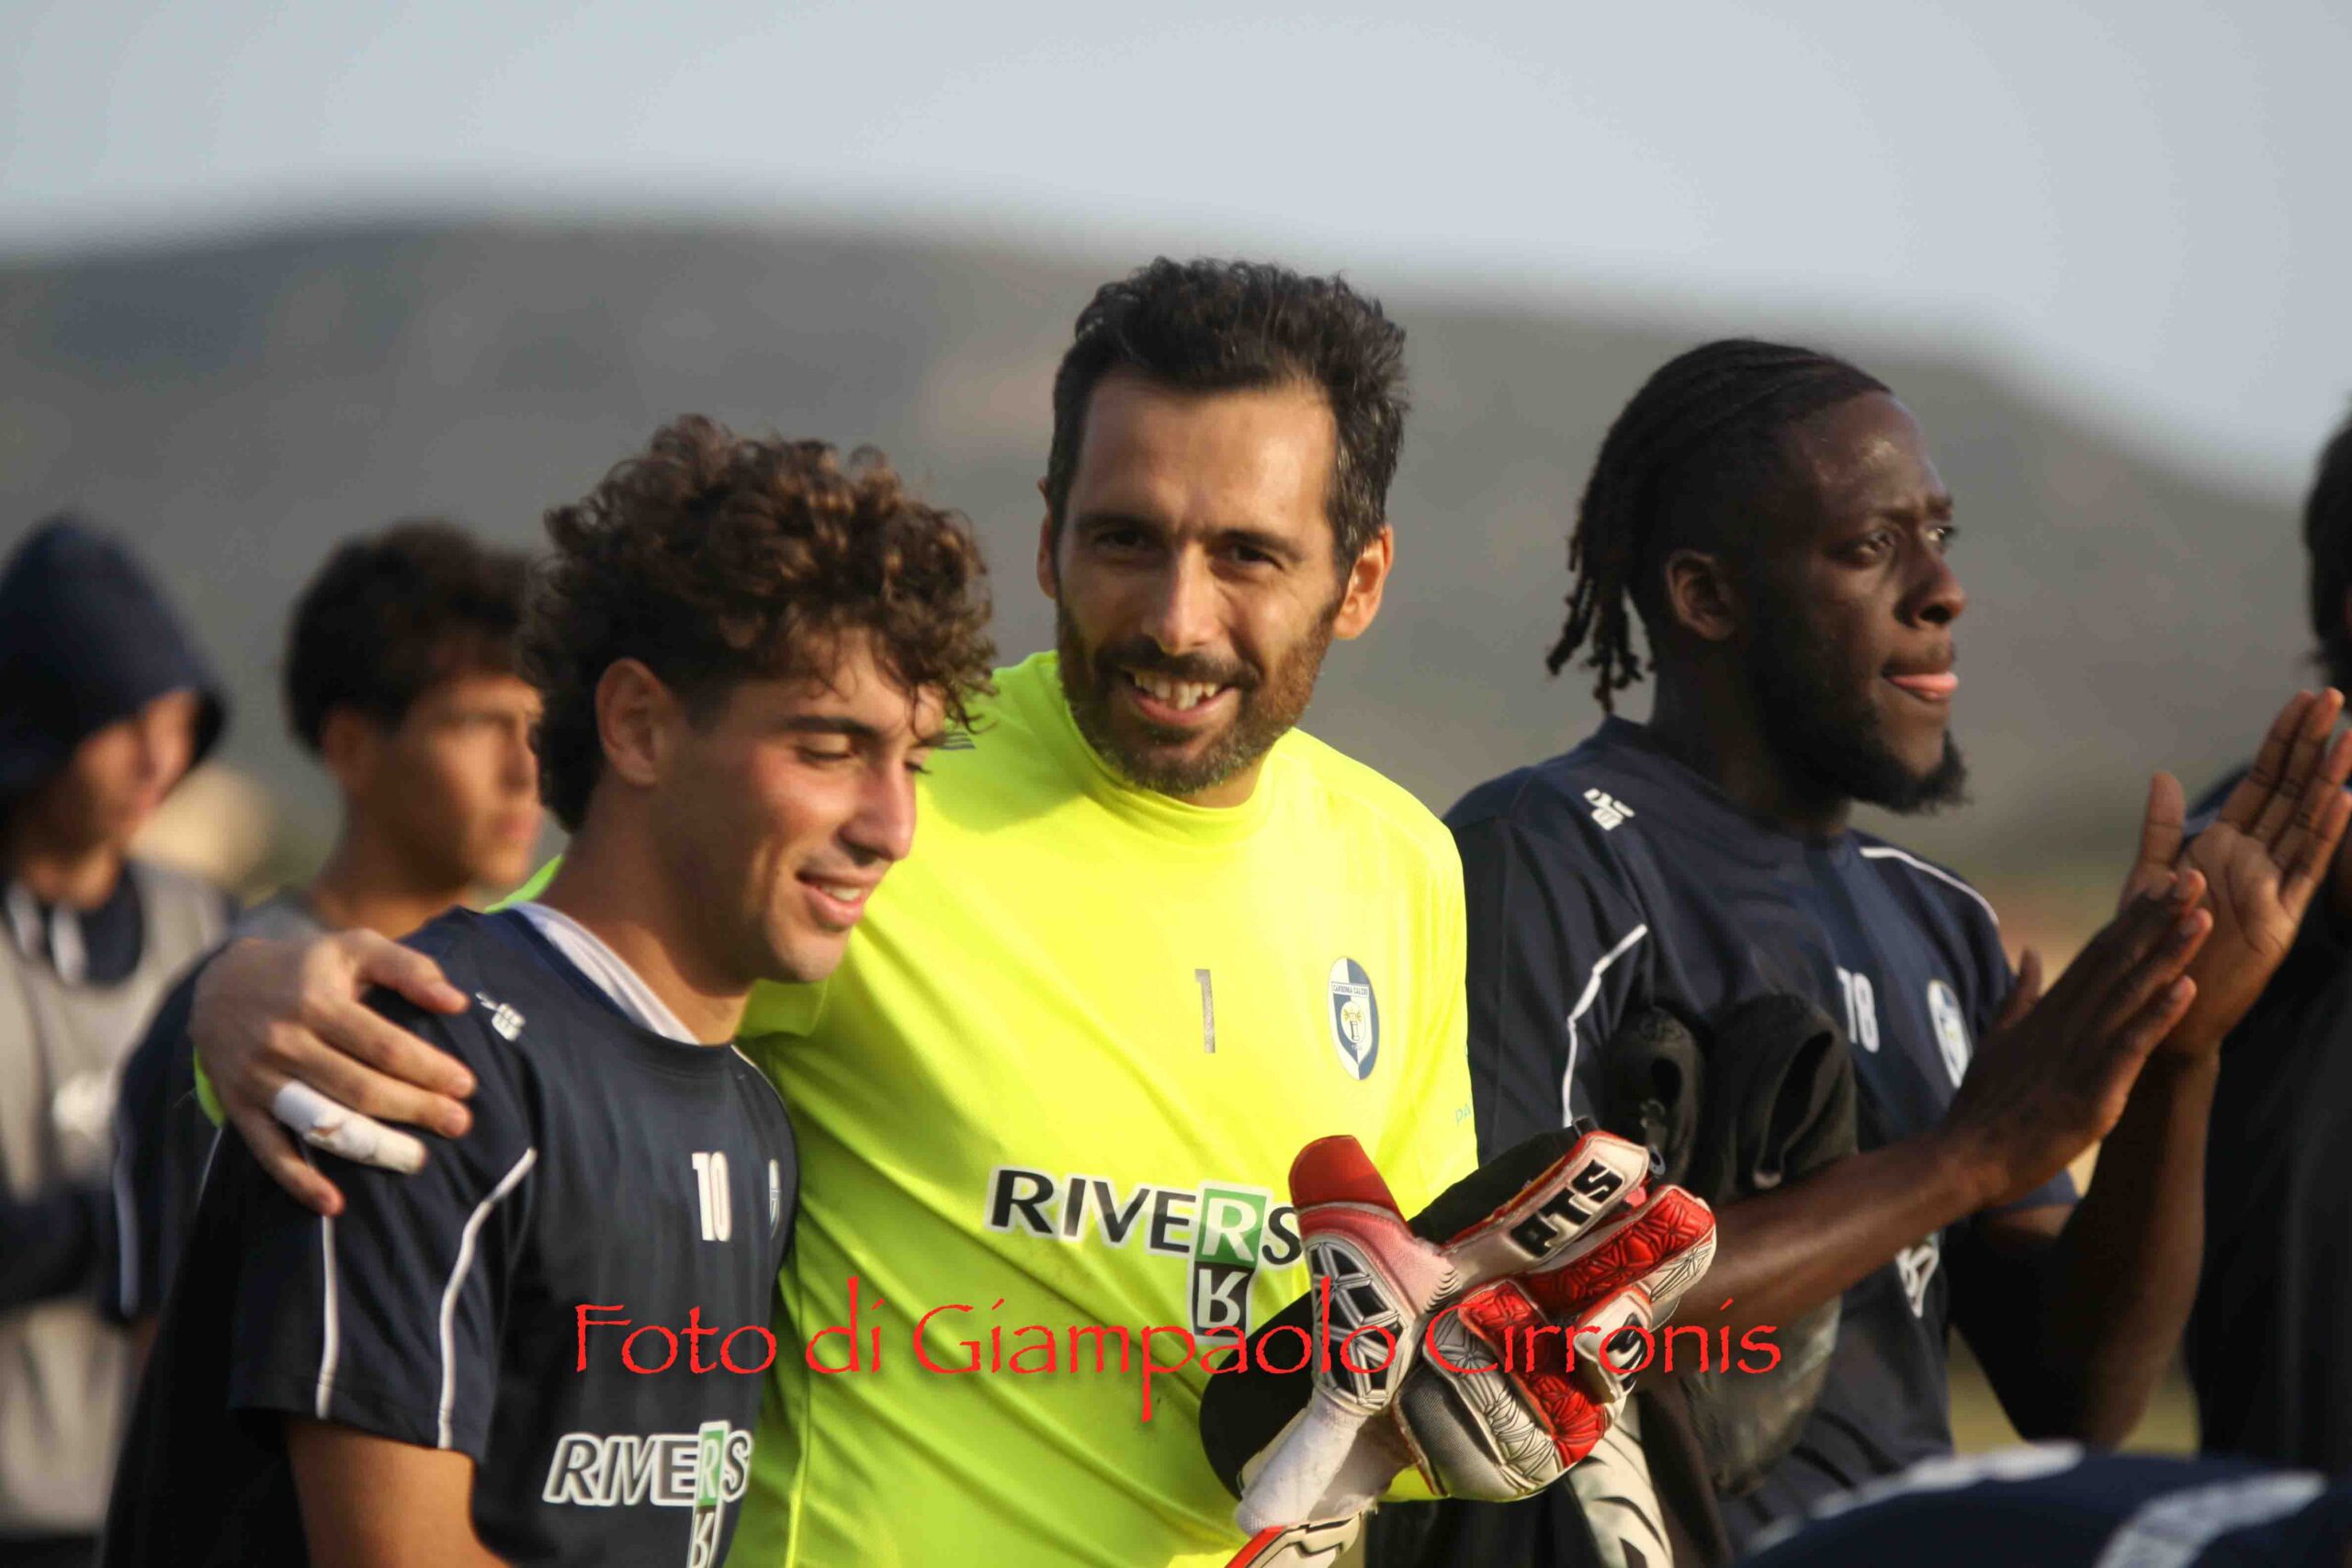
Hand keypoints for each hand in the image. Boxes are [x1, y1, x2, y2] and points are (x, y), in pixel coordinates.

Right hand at [191, 931, 472, 1214]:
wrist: (218, 982)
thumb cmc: (306, 966)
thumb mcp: (355, 947)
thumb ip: (409, 967)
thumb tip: (456, 1001)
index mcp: (318, 1002)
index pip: (383, 1045)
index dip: (427, 1068)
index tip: (466, 1085)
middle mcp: (286, 1041)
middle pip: (360, 1087)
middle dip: (416, 1108)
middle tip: (461, 1124)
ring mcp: (260, 1077)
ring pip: (323, 1121)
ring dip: (373, 1147)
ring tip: (417, 1159)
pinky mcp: (240, 1105)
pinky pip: (269, 1150)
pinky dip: (299, 1180)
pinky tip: (334, 1204)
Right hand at [1942, 874, 2209, 1208]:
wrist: (1966, 1155)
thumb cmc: (1983, 1106)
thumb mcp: (1998, 1037)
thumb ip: (2019, 994)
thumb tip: (2031, 952)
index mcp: (2049, 1011)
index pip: (2097, 954)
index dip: (2132, 918)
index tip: (2163, 885)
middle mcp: (2066, 1022)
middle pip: (2119, 961)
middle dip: (2158, 918)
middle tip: (2193, 877)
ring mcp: (2079, 1054)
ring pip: (2130, 993)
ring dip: (2167, 954)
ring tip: (2200, 916)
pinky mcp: (2091, 1089)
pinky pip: (2130, 1046)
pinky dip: (2158, 1015)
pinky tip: (2184, 988)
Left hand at [2119, 689, 2351, 1056]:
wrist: (2158, 1003)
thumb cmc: (2152, 944)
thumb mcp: (2150, 878)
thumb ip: (2160, 829)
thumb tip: (2161, 774)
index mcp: (2222, 845)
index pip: (2261, 783)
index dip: (2282, 742)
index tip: (2302, 701)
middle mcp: (2254, 859)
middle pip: (2290, 792)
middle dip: (2311, 745)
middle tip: (2334, 698)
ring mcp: (2272, 886)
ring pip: (2306, 822)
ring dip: (2328, 781)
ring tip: (2349, 739)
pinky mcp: (2281, 917)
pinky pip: (2306, 868)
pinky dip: (2324, 833)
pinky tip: (2343, 799)